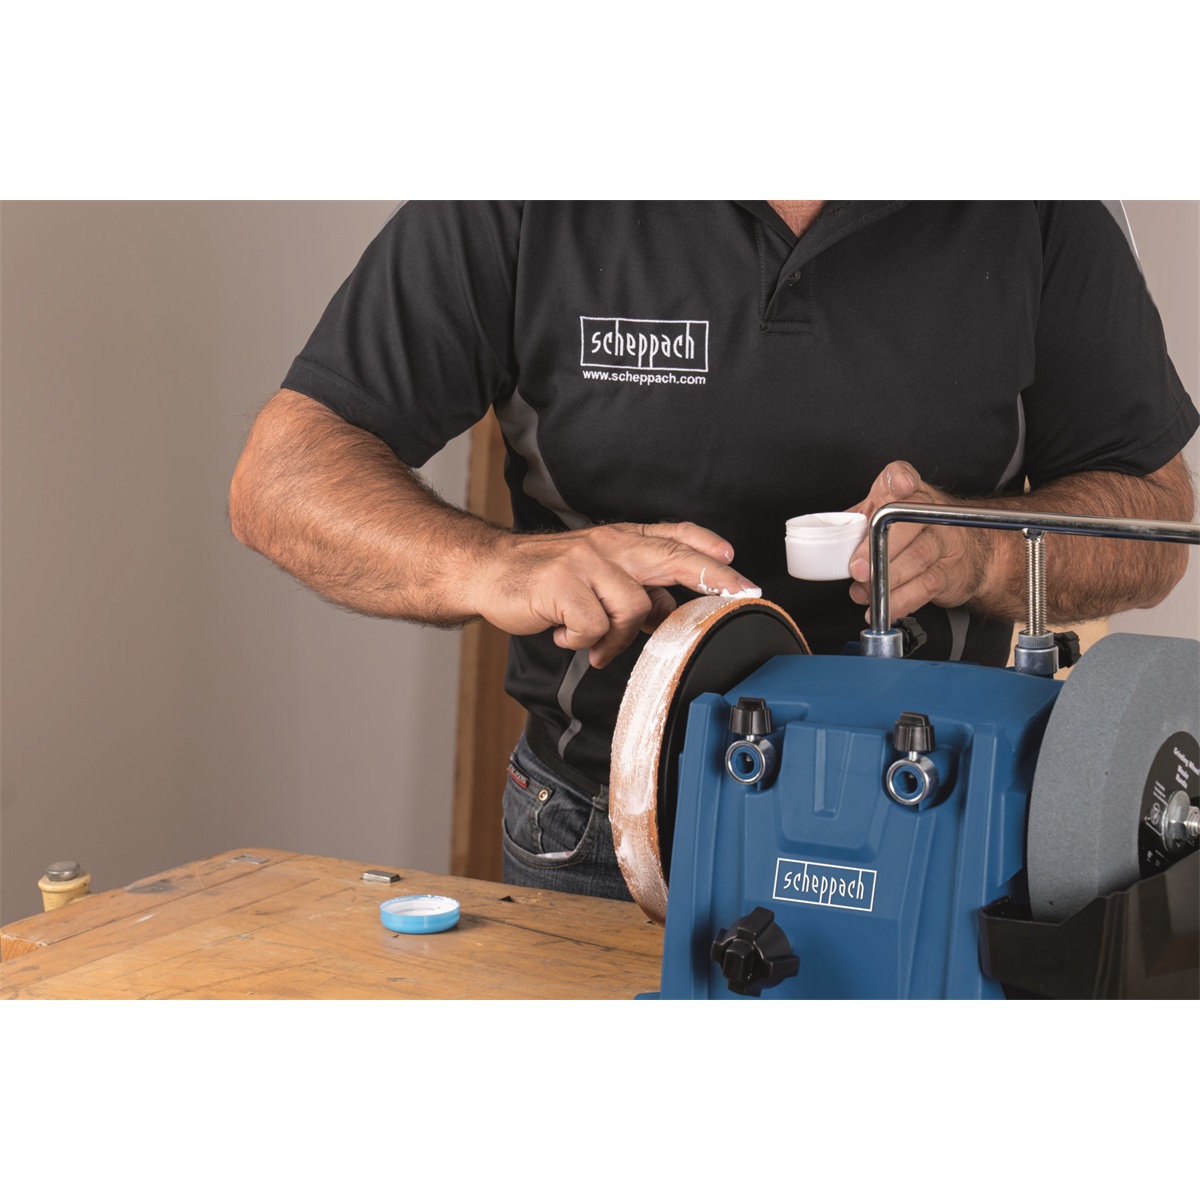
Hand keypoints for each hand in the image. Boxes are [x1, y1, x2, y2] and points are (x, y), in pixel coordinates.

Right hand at [471, 522, 758, 667]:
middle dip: (711, 576)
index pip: (673, 537)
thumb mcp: (596, 577)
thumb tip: (669, 611)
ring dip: (615, 636)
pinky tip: (564, 633)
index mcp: (620, 541)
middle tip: (739, 592)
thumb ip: (635, 591)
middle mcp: (608, 545)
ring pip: (632, 606)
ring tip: (593, 643)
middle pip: (670, 557)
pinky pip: (594, 626)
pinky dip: (582, 641)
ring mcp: (585, 561)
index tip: (739, 571)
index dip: (708, 552)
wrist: (489, 571)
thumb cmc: (544, 579)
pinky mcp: (561, 583)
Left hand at [846, 462, 990, 620]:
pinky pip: (925, 587)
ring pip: (917, 557)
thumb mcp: (887, 516)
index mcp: (907, 492)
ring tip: (864, 592)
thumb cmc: (916, 532)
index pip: (902, 476)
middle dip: (878, 549)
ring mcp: (944, 540)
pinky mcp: (950, 571)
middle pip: (906, 524)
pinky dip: (900, 601)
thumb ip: (859, 521)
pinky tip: (883, 608)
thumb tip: (828, 540)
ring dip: (885, 580)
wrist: (968, 553)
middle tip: (857, 569)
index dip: (900, 480)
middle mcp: (929, 511)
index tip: (900, 484)